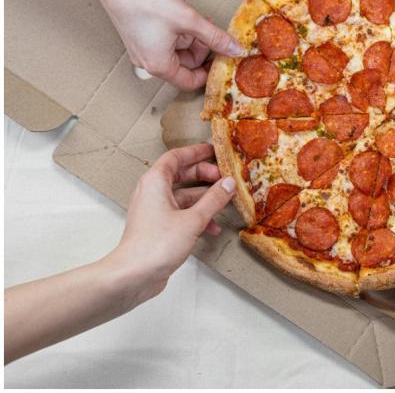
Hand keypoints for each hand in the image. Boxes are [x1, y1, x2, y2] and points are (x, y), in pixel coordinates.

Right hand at [96, 0, 242, 90]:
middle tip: (209, 29)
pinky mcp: (139, 37)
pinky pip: (166, 41)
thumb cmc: (147, 1)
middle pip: (185, 65)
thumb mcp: (189, 20)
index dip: (210, 71)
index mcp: (159, 66)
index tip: (222, 57)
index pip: (191, 82)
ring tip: (194, 17)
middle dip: (201, 47)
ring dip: (190, 36)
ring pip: (177, 50)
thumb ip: (215, 38)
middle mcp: (148, 62)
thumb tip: (236, 50)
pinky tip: (182, 15)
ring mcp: (142, 50)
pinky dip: (178, 31)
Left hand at [107, 144, 234, 303]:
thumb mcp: (193, 219)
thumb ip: (214, 199)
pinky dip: (198, 217)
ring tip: (226, 202)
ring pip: (184, 196)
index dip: (196, 152)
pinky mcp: (159, 227)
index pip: (177, 156)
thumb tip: (229, 183)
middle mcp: (153, 192)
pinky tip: (213, 228)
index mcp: (156, 181)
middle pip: (182, 175)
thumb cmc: (157, 243)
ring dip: (205, 199)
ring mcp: (156, 210)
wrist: (133, 275)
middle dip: (205, 176)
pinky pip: (182, 214)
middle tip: (226, 178)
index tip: (216, 151)